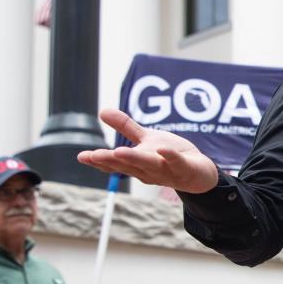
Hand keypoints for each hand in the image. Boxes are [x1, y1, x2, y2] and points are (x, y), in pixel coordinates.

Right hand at [77, 109, 219, 192]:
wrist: (200, 172)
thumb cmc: (170, 156)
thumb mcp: (146, 139)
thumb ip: (126, 127)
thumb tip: (102, 110)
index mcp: (136, 164)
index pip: (115, 164)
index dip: (99, 161)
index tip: (82, 156)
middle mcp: (148, 170)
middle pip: (128, 166)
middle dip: (111, 160)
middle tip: (94, 155)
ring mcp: (166, 171)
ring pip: (149, 165)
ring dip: (135, 159)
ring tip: (119, 152)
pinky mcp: (184, 168)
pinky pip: (177, 163)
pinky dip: (170, 157)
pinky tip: (163, 149)